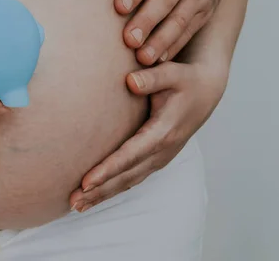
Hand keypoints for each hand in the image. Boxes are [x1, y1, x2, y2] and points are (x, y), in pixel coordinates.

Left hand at [69, 59, 228, 212]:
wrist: (206, 89)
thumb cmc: (186, 79)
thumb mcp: (173, 73)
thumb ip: (152, 78)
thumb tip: (130, 81)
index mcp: (163, 132)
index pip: (130, 155)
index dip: (107, 169)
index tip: (86, 182)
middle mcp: (162, 150)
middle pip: (126, 176)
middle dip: (99, 190)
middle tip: (72, 202)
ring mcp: (160, 157)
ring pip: (128, 181)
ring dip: (103, 194)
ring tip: (77, 206)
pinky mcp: (156, 158)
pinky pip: (132, 178)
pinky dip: (113, 189)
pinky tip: (95, 195)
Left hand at [96, 0, 245, 64]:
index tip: (119, 6)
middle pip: (165, 2)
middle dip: (147, 22)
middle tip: (128, 40)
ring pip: (178, 22)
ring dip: (160, 41)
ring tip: (142, 58)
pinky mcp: (203, 10)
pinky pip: (188, 31)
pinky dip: (173, 47)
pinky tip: (157, 62)